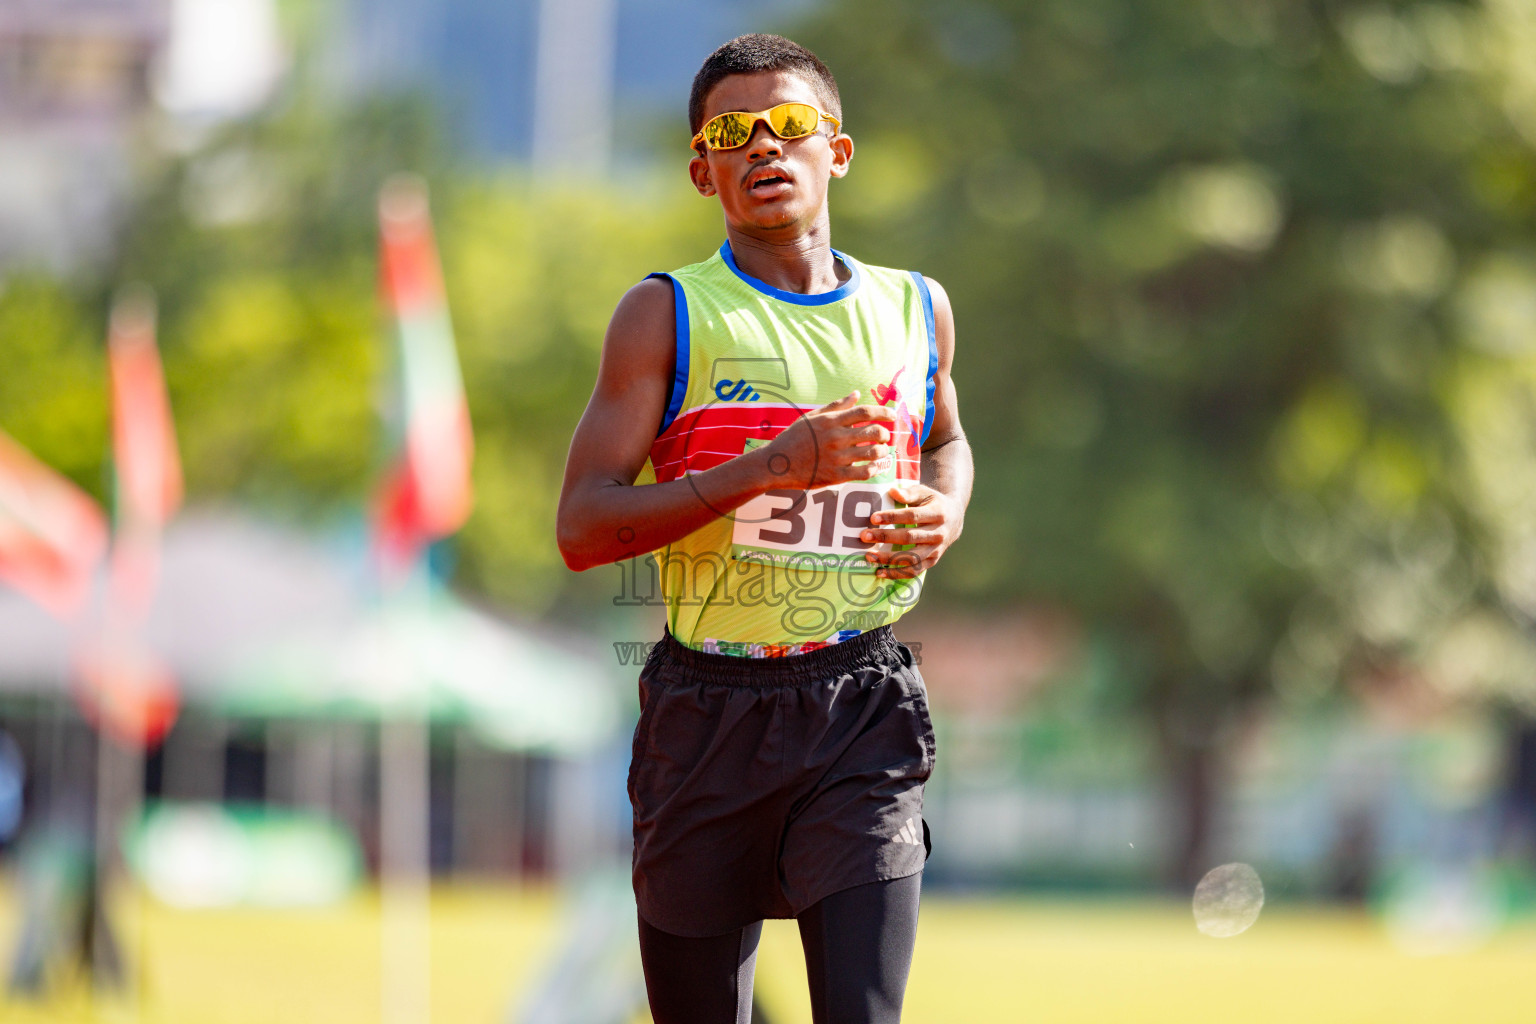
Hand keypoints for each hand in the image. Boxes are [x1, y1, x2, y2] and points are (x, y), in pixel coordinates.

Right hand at [758, 392, 896, 490]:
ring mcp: (836, 458)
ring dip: (883, 451)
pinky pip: (864, 472)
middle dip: (886, 433)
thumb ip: (836, 406)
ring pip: (873, 452)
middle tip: (885, 436)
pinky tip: (875, 466)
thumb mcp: (812, 417)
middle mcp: (835, 438)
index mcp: (830, 421)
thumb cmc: (794, 438)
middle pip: (874, 431)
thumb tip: (857, 393)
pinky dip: (875, 469)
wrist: (776, 464)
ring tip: (882, 451)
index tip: (892, 415)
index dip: (883, 411)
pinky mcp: (835, 476)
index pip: (865, 412)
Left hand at [860, 481, 960, 578]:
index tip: (873, 518)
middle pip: (909, 538)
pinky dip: (896, 574)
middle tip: (865, 536)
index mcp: (938, 513)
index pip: (912, 516)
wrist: (954, 519)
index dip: (892, 517)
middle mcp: (939, 534)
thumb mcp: (924, 493)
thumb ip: (908, 493)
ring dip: (888, 559)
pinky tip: (879, 572)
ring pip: (911, 558)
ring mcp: (936, 550)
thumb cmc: (933, 503)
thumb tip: (892, 492)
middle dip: (885, 537)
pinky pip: (914, 571)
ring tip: (869, 556)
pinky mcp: (932, 561)